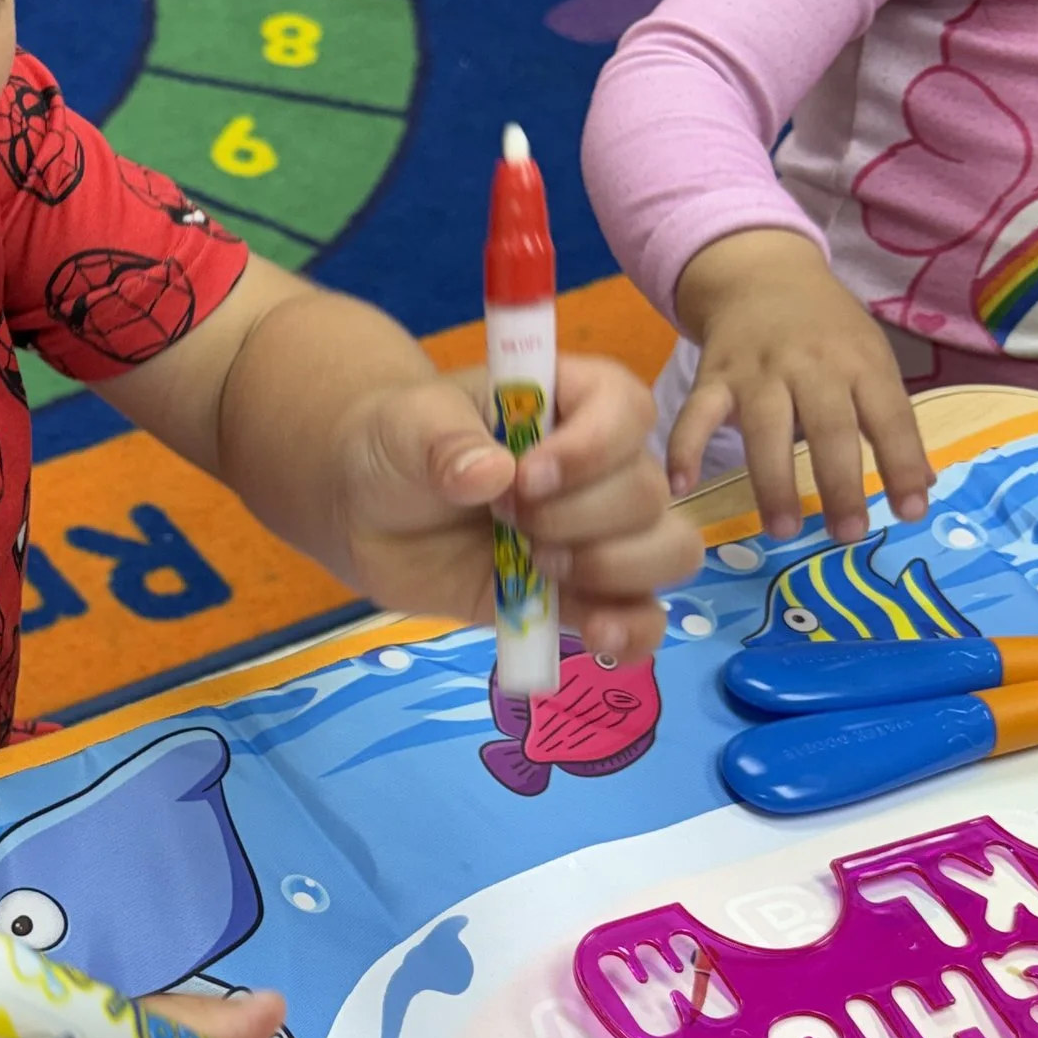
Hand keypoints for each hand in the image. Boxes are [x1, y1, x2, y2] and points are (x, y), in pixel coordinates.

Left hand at [331, 356, 699, 663]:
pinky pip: (644, 615)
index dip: (590, 449)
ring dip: (614, 569)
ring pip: (668, 550)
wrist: (369, 512)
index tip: (525, 476)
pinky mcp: (582, 594)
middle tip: (506, 520)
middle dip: (579, 517)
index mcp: (572, 401)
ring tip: (541, 567)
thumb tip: (490, 474)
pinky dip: (633, 629)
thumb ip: (445, 443)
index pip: (627, 411)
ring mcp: (599, 533)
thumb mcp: (407, 427)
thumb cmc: (400, 445)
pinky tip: (597, 636)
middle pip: (647, 492)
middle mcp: (603, 465)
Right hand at [670, 231, 931, 542]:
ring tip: (782, 529)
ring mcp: (758, 370)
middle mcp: (812, 364)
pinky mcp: (713, 376)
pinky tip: (681, 486)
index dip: (903, 463)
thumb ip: (891, 420)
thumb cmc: (826, 330)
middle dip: (839, 483)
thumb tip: (920, 488)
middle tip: (847, 535)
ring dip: (773, 481)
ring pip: (765, 428)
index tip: (911, 511)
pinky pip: (696, 414)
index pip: (889, 416)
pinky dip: (683, 447)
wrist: (763, 274)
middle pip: (829, 426)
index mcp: (860, 361)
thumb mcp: (870, 359)